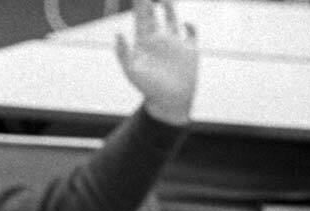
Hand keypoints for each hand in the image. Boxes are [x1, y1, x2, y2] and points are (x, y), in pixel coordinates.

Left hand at [117, 0, 197, 125]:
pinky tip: (186, 23)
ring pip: (172, 18)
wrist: (169, 102)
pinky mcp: (190, 49)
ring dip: (168, 8)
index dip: (140, 3)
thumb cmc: (148, 88)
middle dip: (151, 1)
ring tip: (164, 0)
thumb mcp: (132, 70)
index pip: (141, 16)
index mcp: (144, 42)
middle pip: (154, 14)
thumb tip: (118, 33)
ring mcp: (174, 43)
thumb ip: (124, 52)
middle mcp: (158, 39)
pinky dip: (190, 25)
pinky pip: (191, 32)